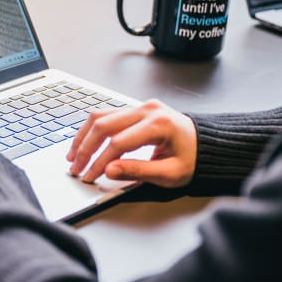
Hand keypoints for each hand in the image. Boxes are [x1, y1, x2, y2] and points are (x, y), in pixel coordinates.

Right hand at [66, 99, 196, 187]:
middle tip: (76, 168)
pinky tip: (84, 142)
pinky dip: (92, 129)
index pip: (118, 142)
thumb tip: (108, 170)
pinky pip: (107, 115)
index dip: (100, 161)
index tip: (90, 176)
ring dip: (83, 136)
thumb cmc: (193, 158)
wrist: (207, 144)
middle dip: (85, 149)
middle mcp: (146, 110)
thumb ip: (137, 171)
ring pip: (100, 116)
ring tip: (74, 156)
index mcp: (158, 124)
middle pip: (104, 125)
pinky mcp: (135, 108)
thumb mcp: (169, 173)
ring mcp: (140, 106)